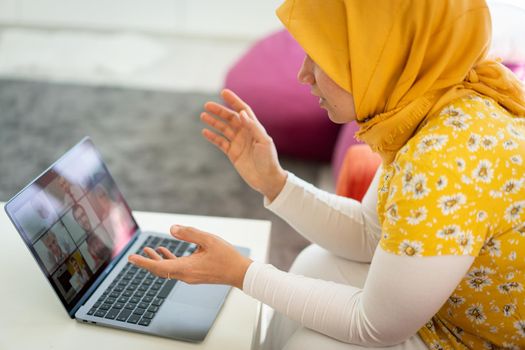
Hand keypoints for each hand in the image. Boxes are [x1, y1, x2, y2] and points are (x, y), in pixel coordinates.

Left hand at [128, 225, 252, 288]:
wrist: (240, 273)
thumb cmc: (227, 257)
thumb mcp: (209, 240)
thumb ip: (189, 233)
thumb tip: (172, 229)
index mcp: (186, 268)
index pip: (159, 267)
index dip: (143, 262)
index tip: (131, 257)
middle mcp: (185, 275)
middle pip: (160, 270)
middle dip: (147, 261)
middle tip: (135, 255)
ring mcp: (190, 276)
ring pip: (168, 270)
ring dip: (158, 261)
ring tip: (151, 249)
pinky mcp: (195, 275)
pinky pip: (177, 269)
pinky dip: (169, 261)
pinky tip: (168, 251)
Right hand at [201, 89, 286, 200]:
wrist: (267, 179)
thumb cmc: (268, 159)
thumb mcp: (264, 141)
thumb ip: (253, 127)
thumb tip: (241, 113)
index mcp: (254, 128)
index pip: (243, 110)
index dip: (234, 101)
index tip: (223, 92)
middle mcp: (245, 133)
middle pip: (230, 118)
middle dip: (219, 110)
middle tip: (206, 105)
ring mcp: (238, 143)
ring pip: (223, 128)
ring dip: (214, 122)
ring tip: (203, 115)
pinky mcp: (232, 153)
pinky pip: (220, 142)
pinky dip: (212, 136)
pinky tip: (205, 131)